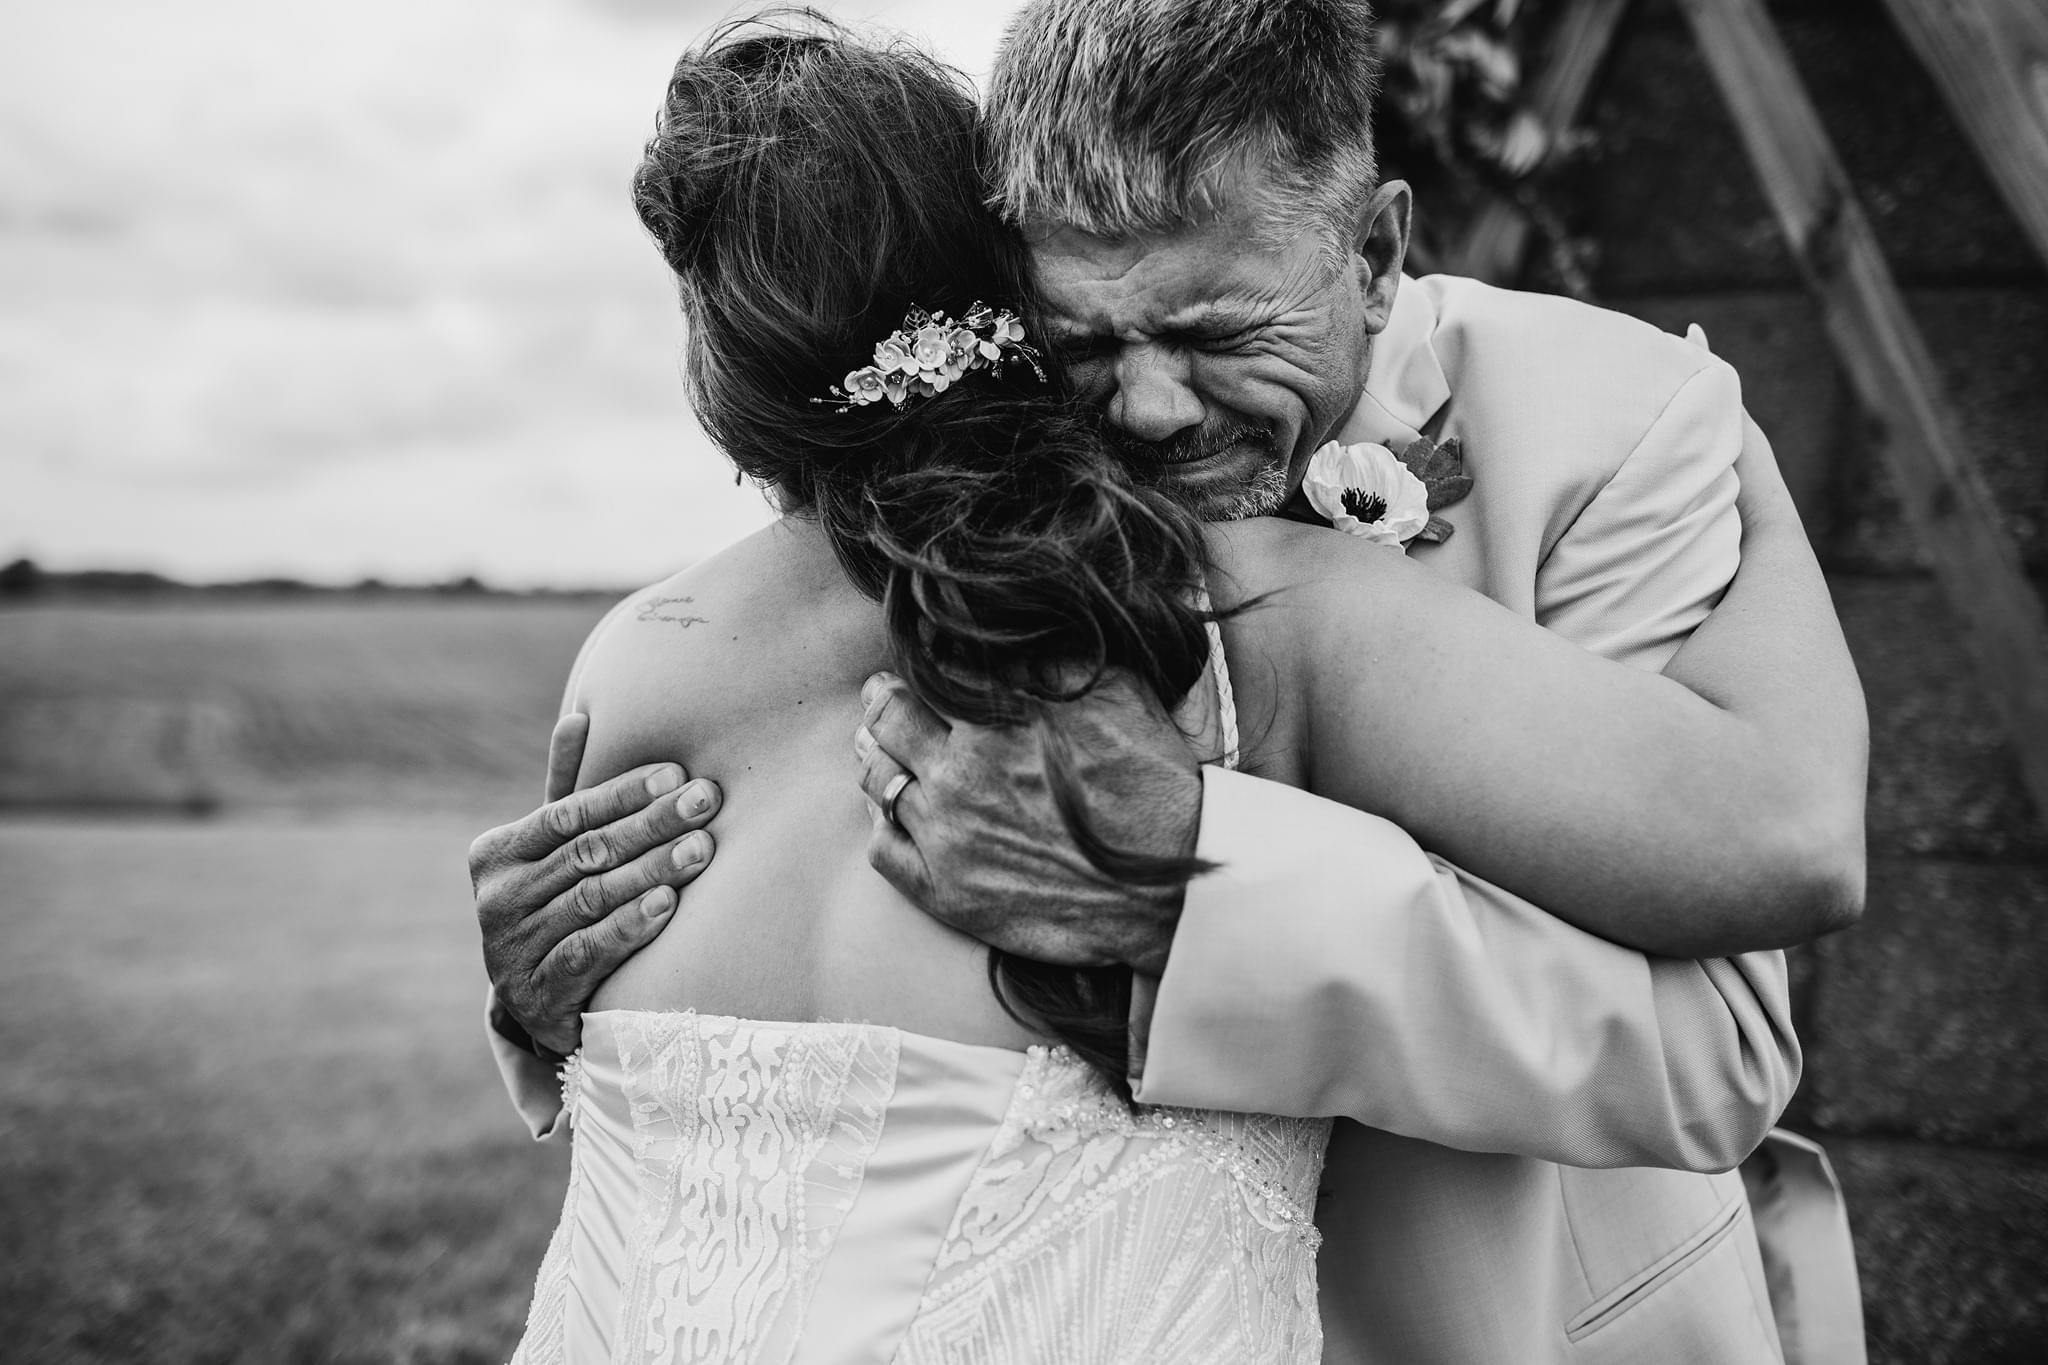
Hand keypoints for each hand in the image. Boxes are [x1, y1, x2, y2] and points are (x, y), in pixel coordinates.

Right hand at [470, 713, 721, 1056]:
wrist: (540, 1002)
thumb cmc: (558, 904)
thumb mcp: (555, 850)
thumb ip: (565, 789)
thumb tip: (578, 717)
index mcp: (497, 854)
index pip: (566, 813)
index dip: (623, 792)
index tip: (676, 773)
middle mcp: (497, 900)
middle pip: (587, 853)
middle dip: (652, 825)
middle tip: (705, 803)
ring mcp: (512, 950)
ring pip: (593, 898)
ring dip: (653, 870)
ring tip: (702, 849)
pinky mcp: (537, 995)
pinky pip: (588, 951)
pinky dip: (629, 925)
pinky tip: (667, 905)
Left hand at [853, 672, 1201, 973]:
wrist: (1171, 889)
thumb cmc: (1153, 787)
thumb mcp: (1118, 693)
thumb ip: (1055, 657)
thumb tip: (1014, 631)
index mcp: (998, 717)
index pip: (928, 668)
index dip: (922, 657)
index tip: (921, 658)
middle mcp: (962, 772)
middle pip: (889, 716)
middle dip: (884, 699)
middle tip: (883, 695)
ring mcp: (949, 834)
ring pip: (878, 779)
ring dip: (877, 756)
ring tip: (881, 748)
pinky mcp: (948, 891)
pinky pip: (883, 849)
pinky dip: (882, 824)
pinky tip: (895, 814)